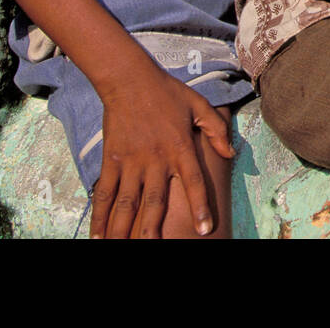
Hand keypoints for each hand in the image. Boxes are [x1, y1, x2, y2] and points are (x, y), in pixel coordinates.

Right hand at [90, 67, 234, 237]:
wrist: (129, 79)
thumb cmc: (167, 91)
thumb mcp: (199, 105)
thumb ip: (216, 129)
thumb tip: (231, 152)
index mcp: (180, 147)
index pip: (193, 182)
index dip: (200, 206)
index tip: (204, 228)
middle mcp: (156, 158)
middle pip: (155, 201)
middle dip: (154, 229)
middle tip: (154, 249)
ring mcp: (131, 161)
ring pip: (127, 203)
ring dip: (123, 229)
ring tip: (121, 248)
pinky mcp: (112, 159)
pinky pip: (105, 192)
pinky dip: (100, 215)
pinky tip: (98, 234)